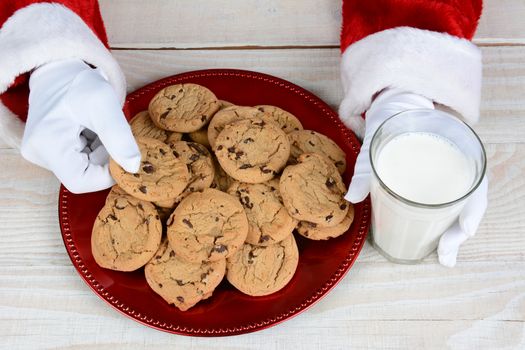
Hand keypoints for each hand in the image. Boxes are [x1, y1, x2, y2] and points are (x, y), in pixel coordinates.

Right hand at [21, 59, 140, 192]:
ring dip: (101, 152)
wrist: (61, 71)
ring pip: (84, 168)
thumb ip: (119, 136)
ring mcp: (42, 153)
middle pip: (83, 175)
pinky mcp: (50, 151)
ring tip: (100, 127)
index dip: (107, 174)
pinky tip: (93, 129)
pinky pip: (80, 160)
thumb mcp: (104, 103)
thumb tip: (134, 167)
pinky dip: (94, 149)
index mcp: (47, 143)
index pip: (81, 181)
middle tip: (111, 133)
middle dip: (105, 159)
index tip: (123, 155)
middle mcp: (39, 153)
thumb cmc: (80, 83)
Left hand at [345, 88, 487, 266]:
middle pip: (470, 199)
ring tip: (443, 255)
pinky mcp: (437, 176)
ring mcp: (449, 169)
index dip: (473, 208)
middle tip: (445, 256)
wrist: (395, 100)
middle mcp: (457, 160)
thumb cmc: (391, 117)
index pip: (475, 181)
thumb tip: (350, 198)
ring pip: (461, 204)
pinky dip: (445, 221)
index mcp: (453, 146)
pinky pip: (448, 200)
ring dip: (454, 231)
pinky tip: (436, 238)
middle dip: (460, 231)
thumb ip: (364, 166)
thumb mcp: (377, 137)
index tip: (464, 230)